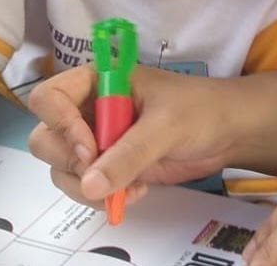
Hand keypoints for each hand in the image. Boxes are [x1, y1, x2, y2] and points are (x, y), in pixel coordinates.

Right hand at [27, 64, 230, 207]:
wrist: (230, 131)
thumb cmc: (202, 110)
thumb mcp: (166, 127)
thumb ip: (128, 154)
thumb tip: (89, 185)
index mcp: (98, 80)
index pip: (49, 98)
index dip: (60, 124)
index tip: (89, 147)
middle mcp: (89, 108)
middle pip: (46, 138)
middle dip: (70, 162)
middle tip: (103, 172)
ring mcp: (97, 138)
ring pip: (61, 168)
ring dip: (86, 186)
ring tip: (128, 186)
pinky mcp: (108, 164)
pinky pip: (83, 186)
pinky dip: (101, 196)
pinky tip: (135, 192)